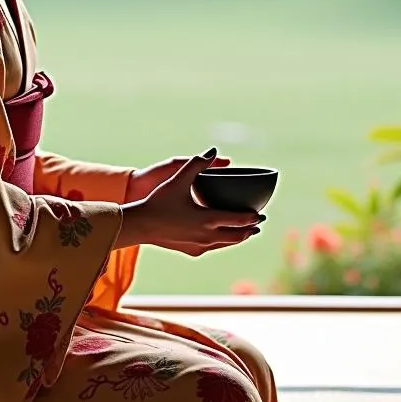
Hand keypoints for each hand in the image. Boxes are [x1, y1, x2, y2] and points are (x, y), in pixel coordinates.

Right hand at [116, 148, 263, 255]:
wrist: (140, 225)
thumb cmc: (158, 200)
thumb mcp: (178, 178)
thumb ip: (197, 163)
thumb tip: (213, 150)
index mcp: (208, 219)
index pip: (239, 220)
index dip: (252, 217)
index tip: (261, 212)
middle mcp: (206, 236)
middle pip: (237, 236)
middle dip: (250, 229)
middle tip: (259, 222)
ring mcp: (199, 246)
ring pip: (226, 244)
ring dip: (239, 238)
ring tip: (246, 232)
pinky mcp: (191, 251)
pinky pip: (214, 248)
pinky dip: (223, 243)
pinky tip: (222, 239)